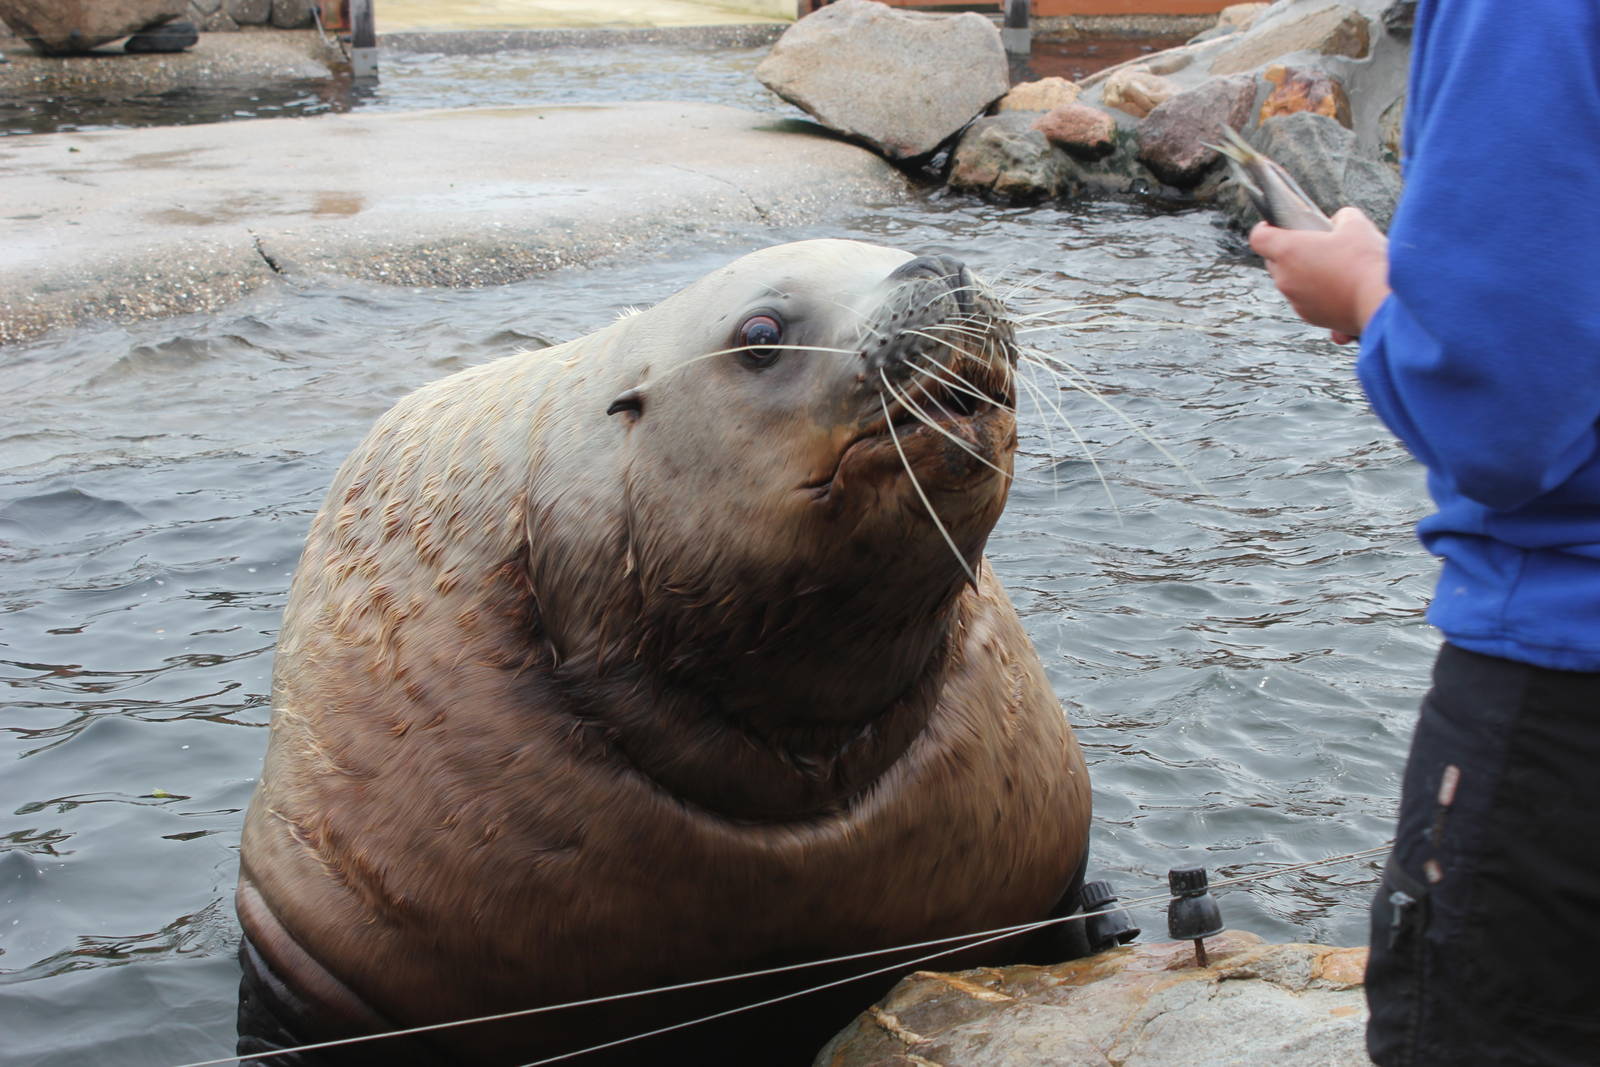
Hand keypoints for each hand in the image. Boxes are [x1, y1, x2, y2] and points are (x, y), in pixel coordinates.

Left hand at [1249, 207, 1390, 342]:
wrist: (1380, 302)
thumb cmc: (1366, 261)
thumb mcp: (1356, 225)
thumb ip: (1340, 218)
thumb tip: (1337, 222)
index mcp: (1288, 251)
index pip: (1258, 237)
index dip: (1266, 228)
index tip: (1277, 225)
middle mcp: (1285, 278)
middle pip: (1274, 261)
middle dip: (1289, 252)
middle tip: (1314, 244)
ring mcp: (1295, 300)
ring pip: (1290, 282)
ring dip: (1304, 274)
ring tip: (1332, 267)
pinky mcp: (1309, 316)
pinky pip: (1306, 300)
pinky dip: (1317, 294)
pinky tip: (1341, 288)